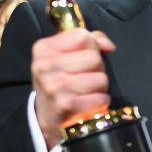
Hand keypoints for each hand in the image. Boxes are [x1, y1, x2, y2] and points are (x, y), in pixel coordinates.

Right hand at [31, 28, 115, 148]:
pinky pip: (101, 98)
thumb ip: (89, 41)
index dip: (91, 47)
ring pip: (101, 78)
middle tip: (85, 77)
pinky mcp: (66, 105)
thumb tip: (108, 46)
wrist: (48, 115)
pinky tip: (88, 102)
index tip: (83, 58)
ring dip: (99, 86)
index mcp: (43, 49)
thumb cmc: (61, 80)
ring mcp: (55, 86)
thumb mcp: (65, 55)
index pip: (82, 37)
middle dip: (97, 68)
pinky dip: (101, 101)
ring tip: (86, 90)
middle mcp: (45, 66)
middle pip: (94, 57)